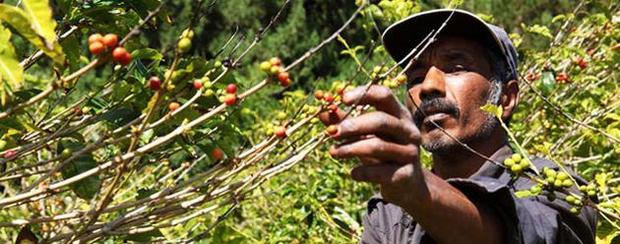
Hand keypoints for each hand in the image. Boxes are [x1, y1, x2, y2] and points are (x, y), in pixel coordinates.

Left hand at [320, 84, 422, 205]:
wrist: (406, 183)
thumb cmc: (382, 152)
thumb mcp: (366, 135)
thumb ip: (346, 122)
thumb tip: (322, 112)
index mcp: (399, 114)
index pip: (384, 95)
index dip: (363, 94)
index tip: (342, 99)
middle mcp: (408, 131)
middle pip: (381, 121)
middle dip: (353, 126)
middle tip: (332, 133)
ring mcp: (410, 152)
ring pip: (378, 146)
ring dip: (350, 149)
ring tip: (333, 153)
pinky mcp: (406, 174)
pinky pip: (380, 171)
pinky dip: (362, 172)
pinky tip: (352, 173)